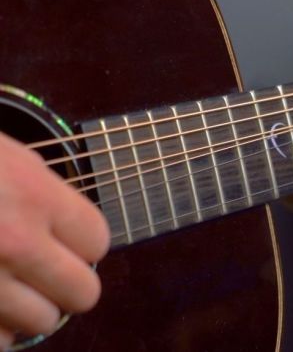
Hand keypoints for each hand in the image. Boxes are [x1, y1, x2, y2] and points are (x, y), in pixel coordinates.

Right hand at [0, 133, 108, 347]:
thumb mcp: (1, 155)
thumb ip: (38, 185)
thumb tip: (71, 222)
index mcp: (32, 193)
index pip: (97, 242)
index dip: (81, 243)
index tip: (63, 240)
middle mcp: (14, 240)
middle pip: (83, 292)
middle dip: (66, 284)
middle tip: (42, 272)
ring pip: (40, 322)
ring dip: (28, 310)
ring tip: (8, 286)